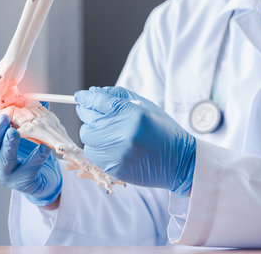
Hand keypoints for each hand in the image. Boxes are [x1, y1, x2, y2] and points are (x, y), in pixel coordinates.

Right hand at [0, 112, 61, 205]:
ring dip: (9, 144)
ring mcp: (6, 173)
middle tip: (2, 118)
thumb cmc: (25, 152)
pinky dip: (37, 156)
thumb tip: (29, 98)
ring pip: (6, 159)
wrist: (40, 179)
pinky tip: (44, 148)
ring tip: (14, 133)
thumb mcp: (19, 134)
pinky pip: (30, 167)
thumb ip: (21, 117)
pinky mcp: (22, 181)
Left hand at [75, 86, 195, 196]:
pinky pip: (91, 152)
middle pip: (88, 118)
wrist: (180, 163)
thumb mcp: (145, 106)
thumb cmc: (163, 131)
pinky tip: (109, 144)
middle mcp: (123, 133)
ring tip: (108, 130)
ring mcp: (117, 153)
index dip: (86, 97)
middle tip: (94, 112)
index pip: (98, 101)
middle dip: (88, 112)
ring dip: (93, 130)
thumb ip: (118, 97)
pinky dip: (96, 146)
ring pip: (86, 135)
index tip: (81, 96)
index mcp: (133, 114)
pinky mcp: (113, 168)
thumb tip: (94, 92)